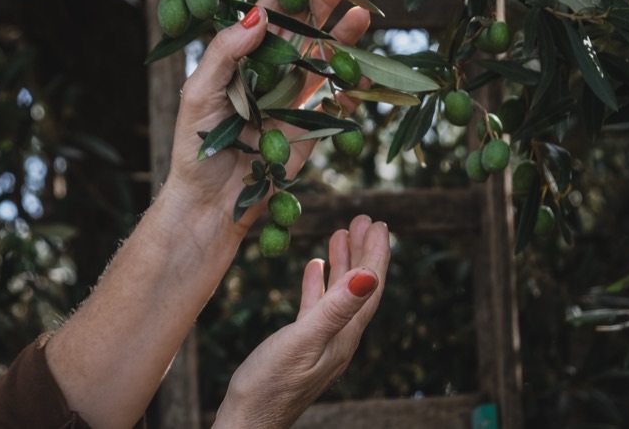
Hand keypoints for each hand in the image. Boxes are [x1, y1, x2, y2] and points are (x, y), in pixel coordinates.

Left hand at [163, 0, 371, 238]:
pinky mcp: (309, 129)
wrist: (212, 204)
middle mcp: (268, 75)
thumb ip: (224, 53)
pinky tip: (361, 71)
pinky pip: (334, 102)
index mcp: (239, 61)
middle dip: (324, 2)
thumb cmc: (195, 148)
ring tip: (362, 13)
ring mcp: (291, 101)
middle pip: (301, 30)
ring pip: (323, 60)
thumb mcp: (199, 94)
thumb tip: (257, 17)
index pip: (265, 17)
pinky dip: (350, 87)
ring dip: (343, 36)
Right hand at [213, 216, 390, 428]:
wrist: (248, 421)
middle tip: (365, 218)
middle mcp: (340, 336)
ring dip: (344, 261)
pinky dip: (320, 282)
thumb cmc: (270, 384)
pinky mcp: (302, 344)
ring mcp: (322, 340)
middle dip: (364, 251)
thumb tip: (370, 276)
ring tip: (342, 231)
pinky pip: (318, 305)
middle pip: (360, 286)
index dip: (377, 254)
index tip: (380, 224)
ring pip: (340, 292)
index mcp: (345, 334)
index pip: (370, 286)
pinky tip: (315, 266)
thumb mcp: (304, 340)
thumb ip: (336, 308)